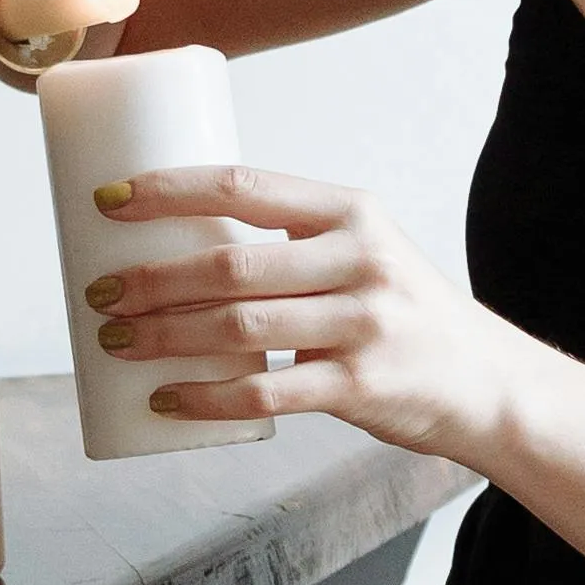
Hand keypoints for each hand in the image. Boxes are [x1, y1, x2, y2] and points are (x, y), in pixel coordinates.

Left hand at [85, 162, 511, 465]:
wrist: (487, 382)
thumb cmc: (405, 314)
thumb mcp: (365, 252)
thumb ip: (293, 243)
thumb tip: (178, 244)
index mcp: (350, 212)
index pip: (244, 185)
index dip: (168, 190)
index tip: (108, 199)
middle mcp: (360, 260)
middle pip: (230, 264)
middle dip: (149, 279)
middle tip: (97, 293)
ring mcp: (362, 325)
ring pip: (238, 328)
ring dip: (163, 336)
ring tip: (114, 342)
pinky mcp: (360, 387)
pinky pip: (265, 394)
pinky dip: (204, 399)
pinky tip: (164, 398)